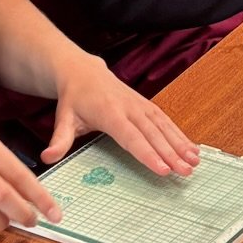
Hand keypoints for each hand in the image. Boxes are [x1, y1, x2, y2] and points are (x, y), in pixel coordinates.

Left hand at [43, 53, 199, 176]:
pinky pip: (165, 119)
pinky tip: (191, 148)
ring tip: (194, 161)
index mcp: (109, 112)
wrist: (82, 71)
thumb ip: (58, 140)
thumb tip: (47, 158)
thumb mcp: (62, 118)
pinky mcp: (146, 105)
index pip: (131, 136)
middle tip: (185, 171)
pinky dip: (179, 134)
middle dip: (171, 153)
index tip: (162, 169)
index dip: (147, 153)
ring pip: (164, 125)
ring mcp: (139, 104)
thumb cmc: (74, 98)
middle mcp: (128, 107)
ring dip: (180, 143)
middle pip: (153, 133)